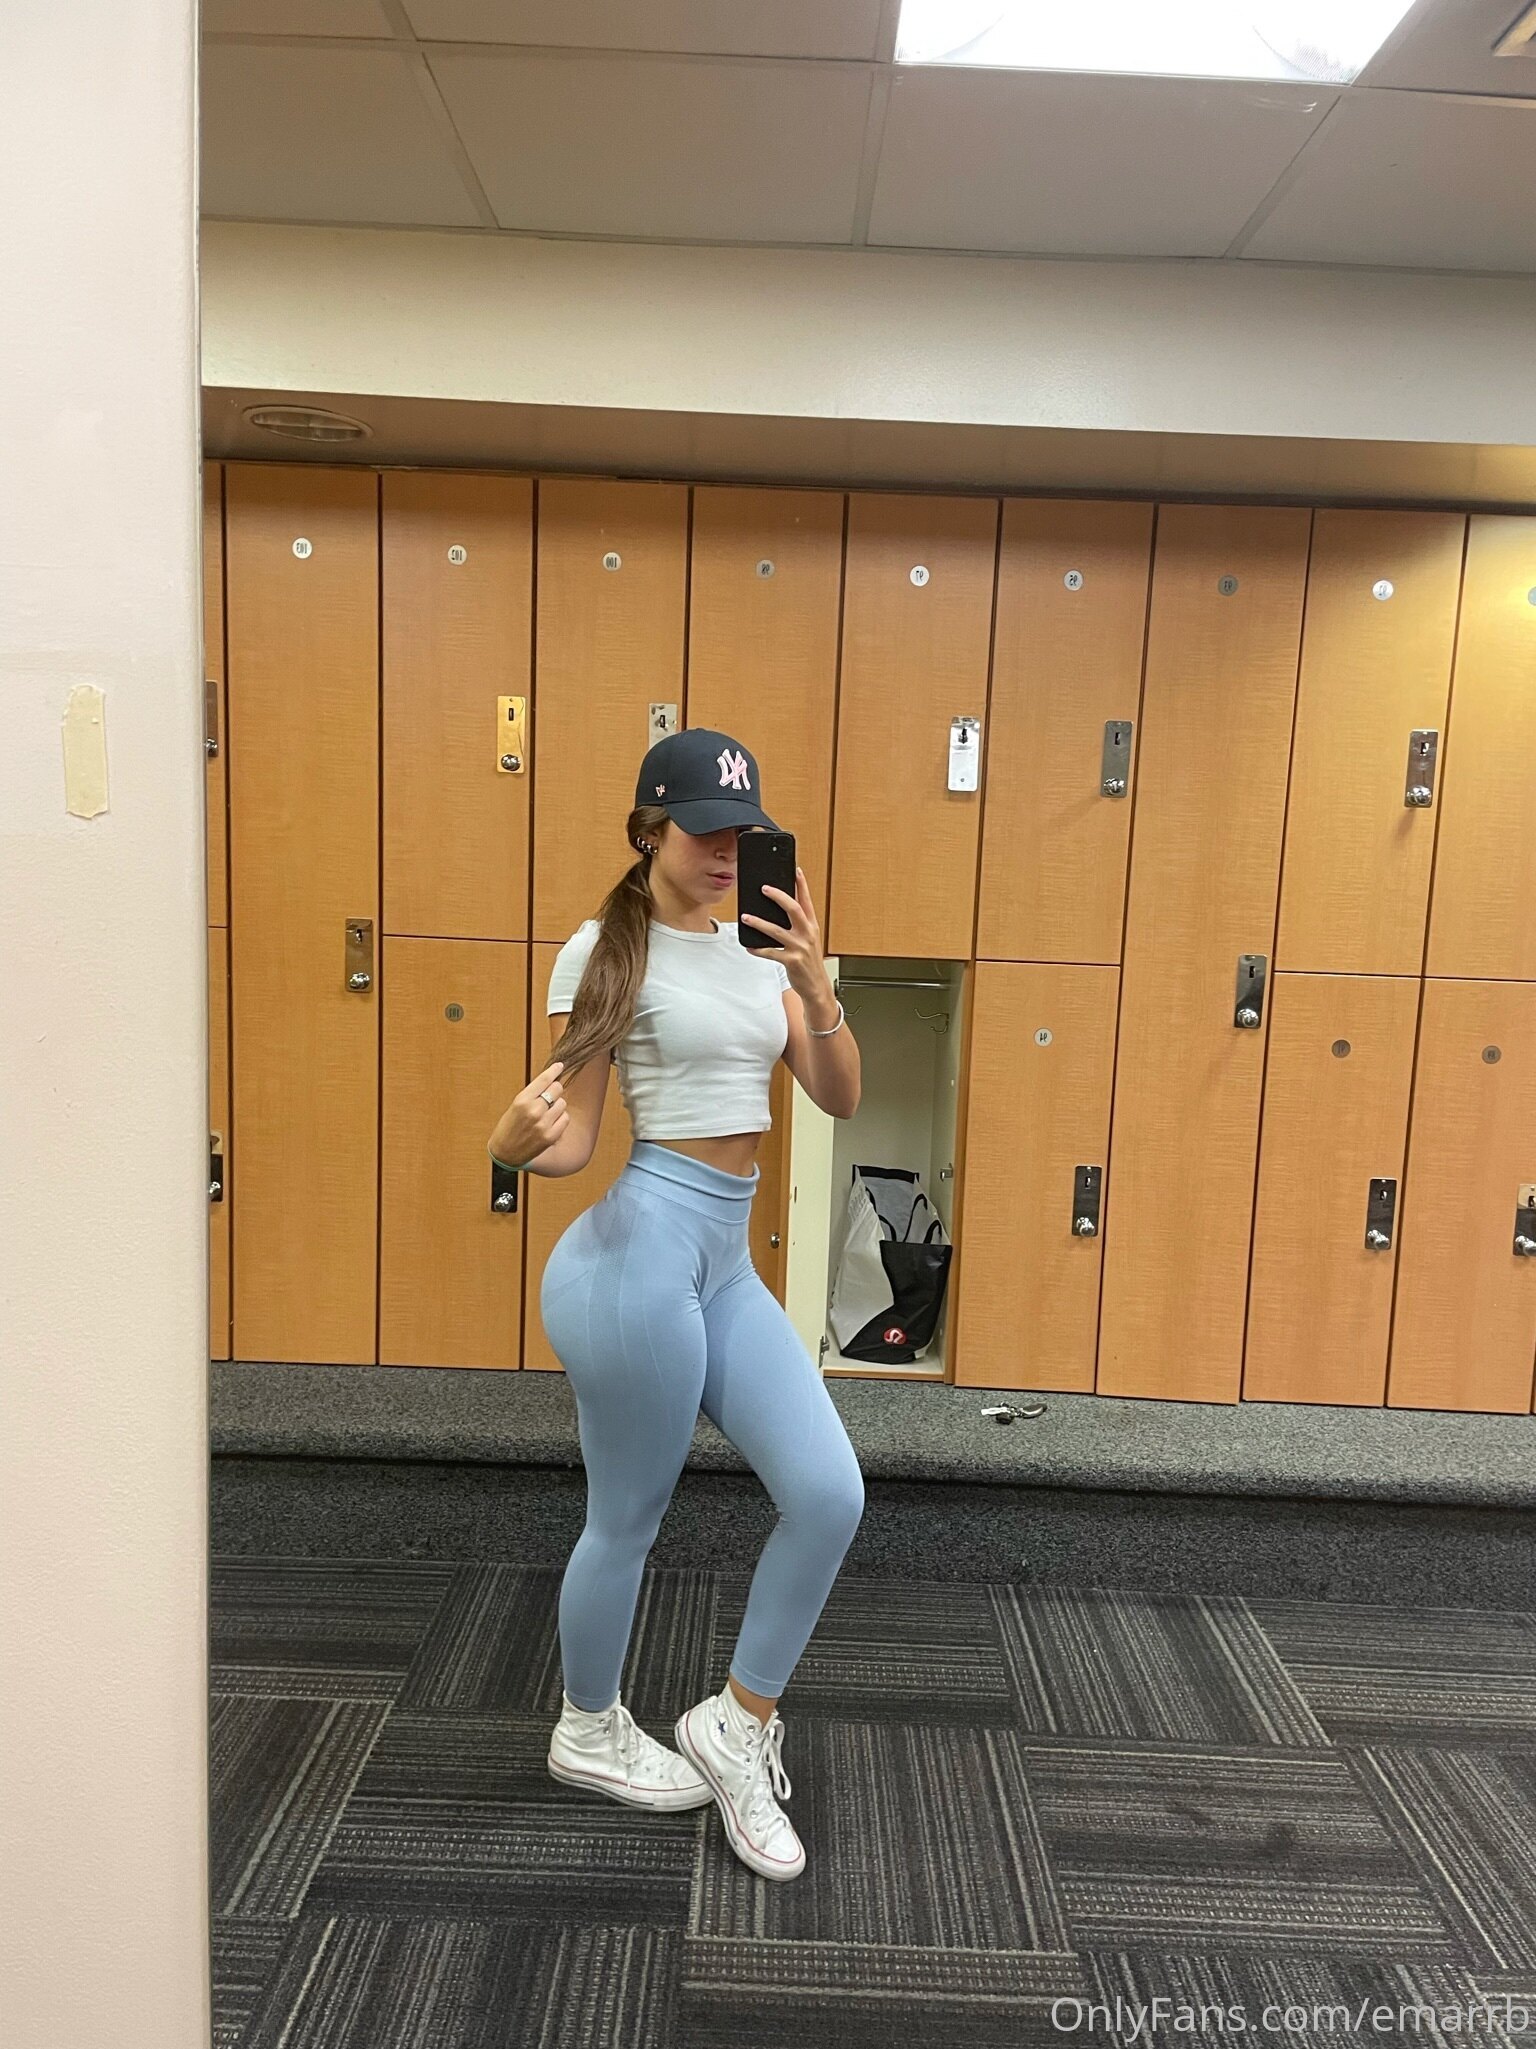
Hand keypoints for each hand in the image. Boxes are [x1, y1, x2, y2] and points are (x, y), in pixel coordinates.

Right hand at [491, 1059, 567, 1164]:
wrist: (505, 1153)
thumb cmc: (509, 1127)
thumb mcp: (515, 1106)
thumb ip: (533, 1095)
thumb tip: (552, 1081)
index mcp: (522, 1101)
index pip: (544, 1080)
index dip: (554, 1070)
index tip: (560, 1066)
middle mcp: (533, 1111)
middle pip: (557, 1089)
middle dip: (555, 1090)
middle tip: (549, 1096)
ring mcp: (543, 1124)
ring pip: (562, 1104)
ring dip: (557, 1106)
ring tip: (546, 1114)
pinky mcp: (551, 1136)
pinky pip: (565, 1118)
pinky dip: (560, 1119)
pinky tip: (550, 1123)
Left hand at [740, 866, 826, 1001]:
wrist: (817, 986)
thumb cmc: (810, 961)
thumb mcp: (809, 940)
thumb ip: (799, 926)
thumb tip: (779, 911)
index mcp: (812, 926)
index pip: (807, 901)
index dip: (802, 885)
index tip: (796, 871)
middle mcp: (807, 934)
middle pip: (793, 909)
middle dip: (778, 897)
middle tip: (764, 889)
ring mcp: (799, 948)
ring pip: (776, 931)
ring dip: (759, 923)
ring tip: (746, 917)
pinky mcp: (791, 961)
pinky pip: (770, 953)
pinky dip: (758, 949)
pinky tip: (749, 947)